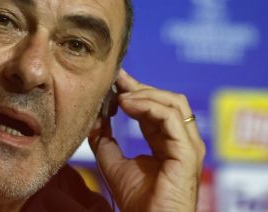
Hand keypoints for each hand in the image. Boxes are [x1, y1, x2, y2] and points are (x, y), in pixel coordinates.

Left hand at [89, 70, 204, 211]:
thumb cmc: (135, 201)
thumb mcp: (111, 160)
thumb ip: (104, 137)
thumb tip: (92, 114)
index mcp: (167, 142)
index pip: (155, 106)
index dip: (135, 90)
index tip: (113, 79)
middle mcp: (181, 141)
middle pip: (167, 99)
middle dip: (140, 86)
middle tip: (115, 79)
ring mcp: (188, 145)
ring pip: (174, 102)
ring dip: (144, 93)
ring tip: (119, 95)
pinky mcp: (188, 152)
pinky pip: (172, 117)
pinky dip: (149, 105)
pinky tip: (126, 104)